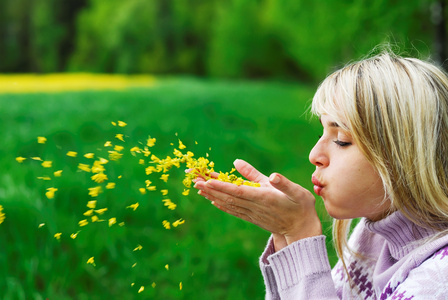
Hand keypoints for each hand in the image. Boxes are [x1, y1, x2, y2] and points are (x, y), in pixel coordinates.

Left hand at [193, 159, 321, 247]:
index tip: (208, 180)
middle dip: (210, 188)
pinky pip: (233, 210)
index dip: (222, 186)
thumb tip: (272, 174)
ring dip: (212, 195)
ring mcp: (252, 213)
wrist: (301, 229)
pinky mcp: (252, 217)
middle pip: (228, 196)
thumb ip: (280, 181)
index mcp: (264, 198)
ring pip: (228, 203)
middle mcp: (254, 207)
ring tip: (198, 186)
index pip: (238, 191)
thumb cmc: (300, 206)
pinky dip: (221, 204)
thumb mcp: (294, 190)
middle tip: (194, 179)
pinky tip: (212, 200)